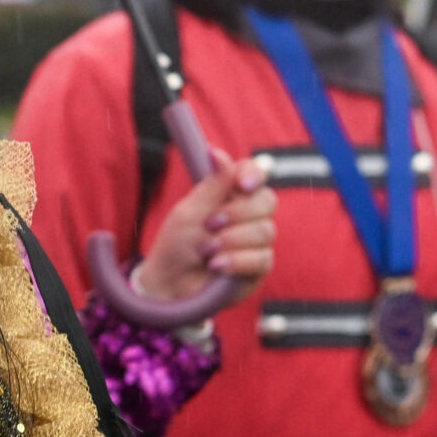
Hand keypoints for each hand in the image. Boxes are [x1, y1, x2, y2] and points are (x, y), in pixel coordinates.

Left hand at [134, 155, 276, 304]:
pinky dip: (236, 261)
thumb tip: (216, 151)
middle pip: (267, 201)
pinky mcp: (260, 268)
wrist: (170, 285)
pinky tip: (216, 266)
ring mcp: (257, 242)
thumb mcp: (189, 211)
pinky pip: (262, 258)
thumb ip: (210, 185)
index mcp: (231, 195)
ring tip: (206, 251)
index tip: (242, 184)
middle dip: (238, 212)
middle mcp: (248, 216)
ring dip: (231, 240)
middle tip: (210, 224)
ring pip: (265, 231)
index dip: (253, 175)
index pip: (254, 174)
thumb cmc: (176, 245)